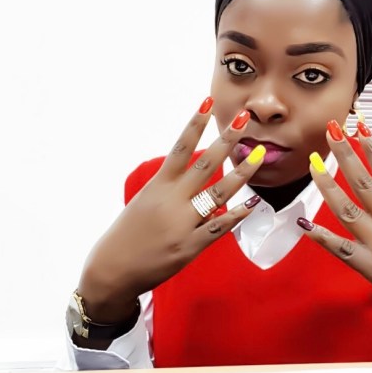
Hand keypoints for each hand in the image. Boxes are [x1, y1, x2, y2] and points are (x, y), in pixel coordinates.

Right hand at [77, 98, 264, 322]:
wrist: (112, 270)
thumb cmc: (127, 234)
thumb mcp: (144, 201)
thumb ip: (169, 187)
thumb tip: (192, 170)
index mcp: (158, 186)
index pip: (180, 147)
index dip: (195, 124)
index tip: (207, 102)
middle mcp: (171, 201)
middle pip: (204, 164)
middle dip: (226, 140)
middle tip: (244, 119)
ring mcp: (182, 224)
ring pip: (218, 193)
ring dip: (241, 173)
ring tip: (259, 155)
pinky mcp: (189, 247)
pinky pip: (218, 227)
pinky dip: (236, 215)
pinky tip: (251, 204)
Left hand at [299, 120, 371, 358]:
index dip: (371, 145)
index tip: (358, 124)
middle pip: (363, 180)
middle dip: (345, 153)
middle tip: (331, 129)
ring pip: (347, 209)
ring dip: (327, 185)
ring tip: (312, 164)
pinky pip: (342, 249)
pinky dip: (322, 237)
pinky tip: (304, 225)